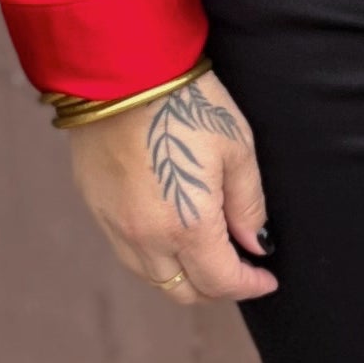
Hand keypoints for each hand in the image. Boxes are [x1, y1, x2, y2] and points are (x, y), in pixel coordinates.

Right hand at [64, 70, 276, 307]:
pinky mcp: (96, 207)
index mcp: (187, 227)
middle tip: (239, 270)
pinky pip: (127, 251)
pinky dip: (154, 257)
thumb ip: (247, 205)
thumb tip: (256, 244)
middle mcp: (146, 237)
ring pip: (152, 276)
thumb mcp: (236, 148)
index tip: (267, 279)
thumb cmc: (187, 104)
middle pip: (183, 290)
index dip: (249, 286)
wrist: (119, 72)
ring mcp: (115, 225)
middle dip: (216, 288)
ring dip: (183, 275)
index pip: (221, 281)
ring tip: (207, 254)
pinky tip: (171, 233)